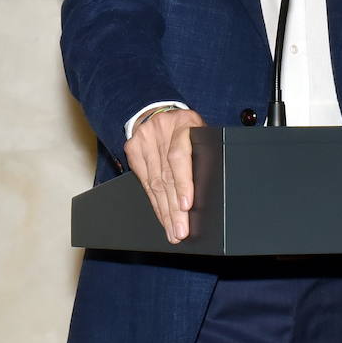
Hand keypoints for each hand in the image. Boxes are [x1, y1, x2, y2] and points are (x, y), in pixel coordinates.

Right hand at [124, 107, 206, 243]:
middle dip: (175, 208)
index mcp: (186, 122)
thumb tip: (209, 192)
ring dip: (165, 211)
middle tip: (181, 231)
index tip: (186, 205)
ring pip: (154, 183)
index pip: (180, 155)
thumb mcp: (201, 132)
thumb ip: (203, 153)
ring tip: (173, 231)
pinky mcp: (132, 149)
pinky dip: (154, 203)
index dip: (183, 183)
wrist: (157, 111)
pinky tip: (161, 216)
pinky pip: (144, 182)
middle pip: (167, 175)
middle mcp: (162, 129)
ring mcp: (145, 138)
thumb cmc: (187, 127)